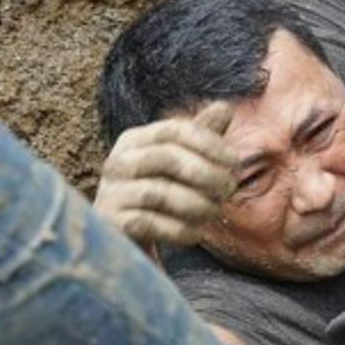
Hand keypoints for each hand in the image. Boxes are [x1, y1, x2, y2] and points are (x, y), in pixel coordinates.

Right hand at [94, 102, 236, 251]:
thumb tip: (223, 107)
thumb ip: (202, 135)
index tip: (235, 161)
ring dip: (197, 203)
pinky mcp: (111, 225)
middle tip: (230, 189)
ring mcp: (109, 193)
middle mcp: (116, 162)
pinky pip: (149, 223)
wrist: (129, 236)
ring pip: (158, 192)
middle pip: (166, 157)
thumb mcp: (183, 160)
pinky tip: (195, 232)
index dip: (210, 143)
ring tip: (215, 211)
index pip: (175, 130)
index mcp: (135, 139)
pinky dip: (179, 228)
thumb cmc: (162, 189)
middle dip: (207, 173)